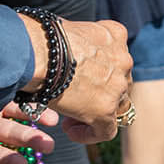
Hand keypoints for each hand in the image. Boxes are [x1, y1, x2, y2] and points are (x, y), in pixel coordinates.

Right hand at [48, 19, 133, 136]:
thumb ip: (78, 42)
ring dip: (96, 112)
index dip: (100, 71)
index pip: (116, 58)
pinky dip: (89, 134)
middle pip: (118, 82)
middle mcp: (123, 60)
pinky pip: (106, 131)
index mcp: (116, 35)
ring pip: (116, 106)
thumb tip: (66, 53)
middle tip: (75, 98)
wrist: (40, 52)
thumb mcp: (69, 29)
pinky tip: (70, 130)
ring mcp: (117, 86)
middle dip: (100, 92)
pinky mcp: (106, 109)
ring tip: (70, 116)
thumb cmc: (42, 39)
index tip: (80, 78)